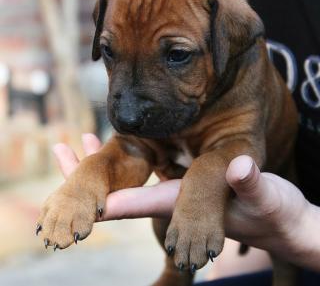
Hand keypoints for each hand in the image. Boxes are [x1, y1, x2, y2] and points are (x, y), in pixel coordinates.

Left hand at [53, 134, 319, 270]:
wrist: (274, 218)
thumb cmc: (272, 210)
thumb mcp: (267, 197)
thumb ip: (252, 184)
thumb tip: (241, 169)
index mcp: (191, 202)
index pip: (146, 203)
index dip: (115, 202)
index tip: (87, 199)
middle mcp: (176, 199)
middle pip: (124, 192)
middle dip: (93, 176)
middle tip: (62, 152)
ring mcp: (176, 190)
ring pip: (129, 179)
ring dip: (103, 163)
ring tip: (78, 141)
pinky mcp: (184, 180)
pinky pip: (145, 169)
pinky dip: (126, 156)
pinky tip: (118, 141)